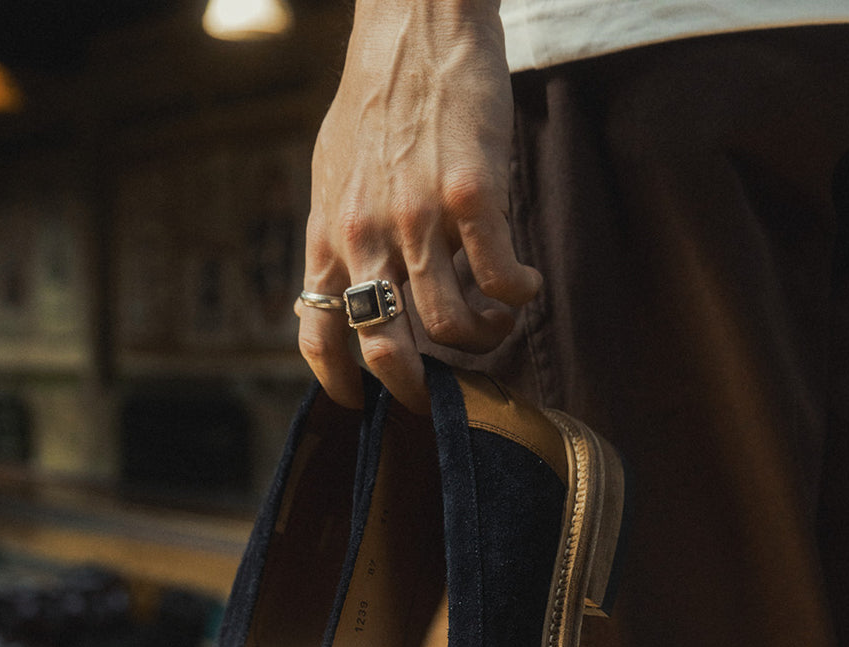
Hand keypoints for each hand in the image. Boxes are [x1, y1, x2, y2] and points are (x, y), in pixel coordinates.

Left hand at [296, 0, 541, 412]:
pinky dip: (519, 295)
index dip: (340, 383)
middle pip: (385, 347)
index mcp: (329, 234)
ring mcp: (418, 218)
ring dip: (481, 338)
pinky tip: (527, 287)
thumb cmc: (378, 97)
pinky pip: (501, 277)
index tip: (360, 405)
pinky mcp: (472, 196)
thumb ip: (338, 234)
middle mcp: (366, 235)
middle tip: (440, 395)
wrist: (415, 23)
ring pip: (450, 323)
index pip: (320, 333)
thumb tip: (342, 288)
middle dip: (413, 388)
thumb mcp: (333, 173)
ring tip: (497, 324)